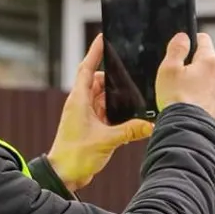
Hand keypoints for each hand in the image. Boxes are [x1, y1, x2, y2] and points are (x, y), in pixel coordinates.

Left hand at [47, 35, 153, 191]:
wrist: (64, 175)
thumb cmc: (75, 155)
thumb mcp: (106, 141)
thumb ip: (130, 131)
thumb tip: (150, 124)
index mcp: (78, 100)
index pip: (86, 69)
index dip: (95, 52)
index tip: (103, 38)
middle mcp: (81, 104)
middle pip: (99, 82)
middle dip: (114, 78)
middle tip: (131, 73)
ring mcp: (85, 115)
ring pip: (103, 98)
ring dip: (116, 97)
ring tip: (134, 94)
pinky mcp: (91, 127)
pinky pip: (105, 112)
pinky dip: (116, 111)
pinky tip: (130, 114)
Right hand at [155, 33, 214, 124]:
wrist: (186, 129)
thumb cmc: (177, 100)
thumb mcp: (168, 68)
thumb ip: (177, 48)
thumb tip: (183, 37)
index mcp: (209, 62)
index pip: (204, 40)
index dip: (192, 41)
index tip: (184, 48)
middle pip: (207, 64)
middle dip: (195, 68)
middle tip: (179, 80)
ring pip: (212, 83)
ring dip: (201, 86)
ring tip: (185, 97)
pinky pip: (214, 100)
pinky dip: (205, 102)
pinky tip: (193, 108)